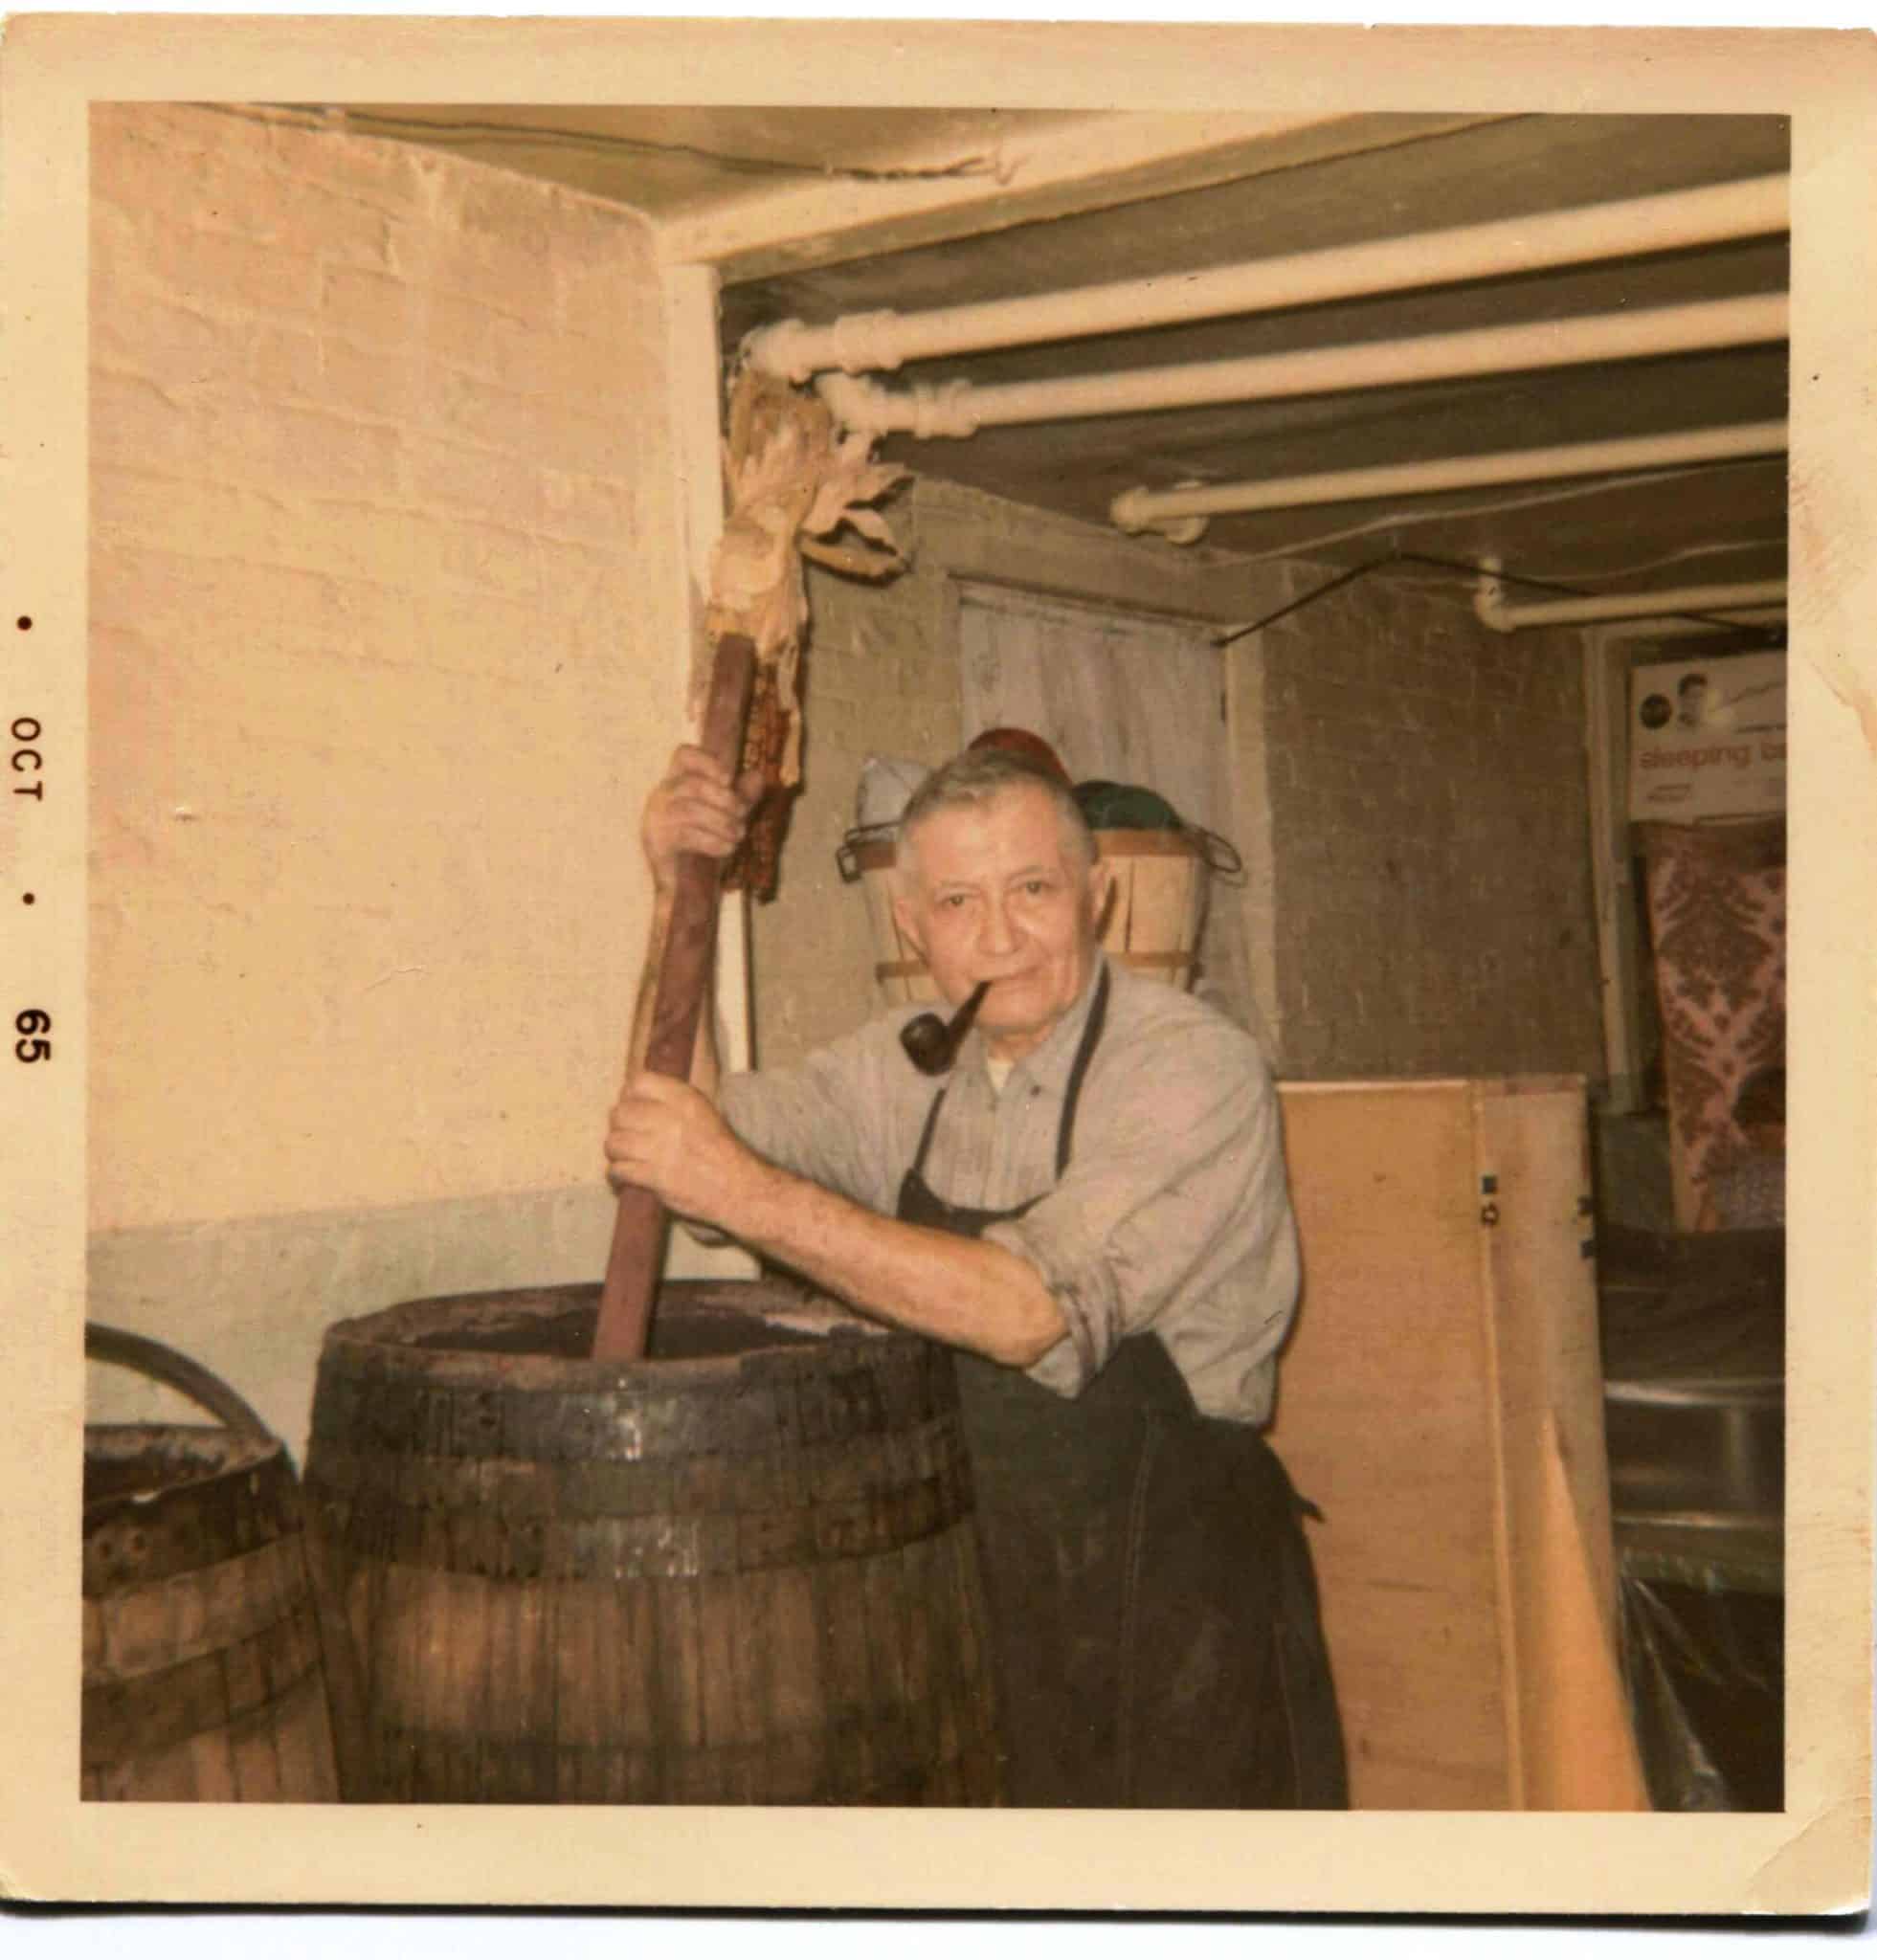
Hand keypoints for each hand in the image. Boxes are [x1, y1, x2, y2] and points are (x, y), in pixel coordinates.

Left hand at [605, 1073, 755, 1227]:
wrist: (737, 1186)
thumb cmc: (720, 1150)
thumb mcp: (702, 1112)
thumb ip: (671, 1102)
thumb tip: (636, 1099)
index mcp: (684, 1099)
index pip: (639, 1082)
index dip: (629, 1096)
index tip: (631, 1107)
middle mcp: (669, 1119)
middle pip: (620, 1113)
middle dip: (618, 1126)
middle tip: (625, 1136)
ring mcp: (659, 1149)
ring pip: (614, 1143)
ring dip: (615, 1152)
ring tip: (624, 1157)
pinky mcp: (653, 1176)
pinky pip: (618, 1170)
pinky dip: (616, 1175)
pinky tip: (622, 1177)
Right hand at [642, 745, 764, 895]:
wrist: (685, 888)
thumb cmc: (705, 846)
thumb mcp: (728, 817)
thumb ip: (742, 796)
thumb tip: (758, 775)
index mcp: (677, 782)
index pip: (682, 756)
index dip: (705, 761)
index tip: (728, 778)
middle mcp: (661, 796)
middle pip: (691, 784)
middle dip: (724, 799)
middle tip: (742, 816)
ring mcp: (655, 819)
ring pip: (690, 810)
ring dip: (722, 822)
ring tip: (738, 835)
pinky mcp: (657, 842)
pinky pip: (687, 835)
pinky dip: (713, 841)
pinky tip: (727, 848)